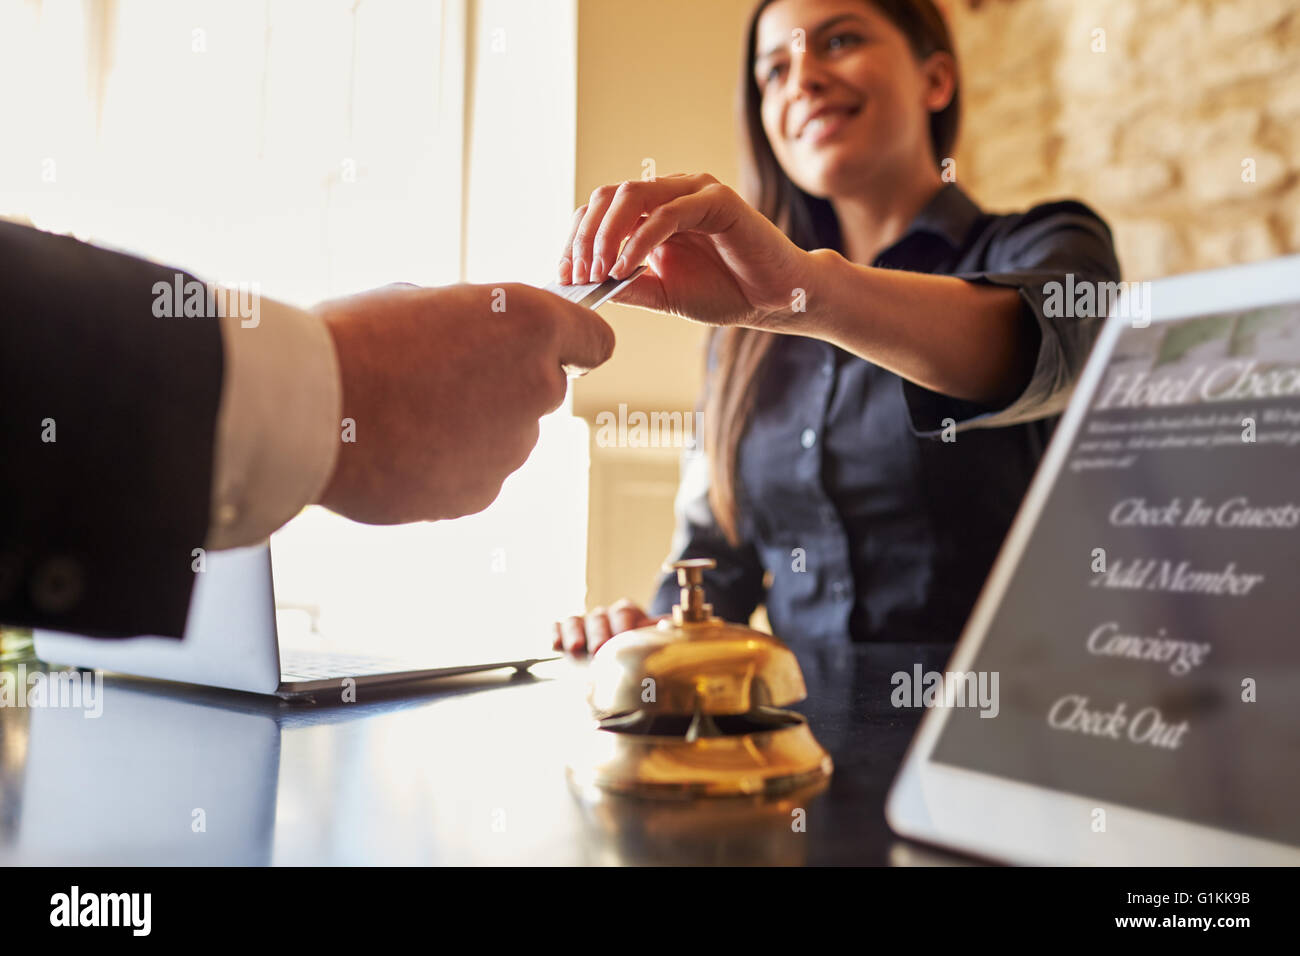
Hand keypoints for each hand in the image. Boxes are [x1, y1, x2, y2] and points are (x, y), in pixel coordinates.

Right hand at [314, 282, 613, 523]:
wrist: (308, 410)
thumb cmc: (355, 342)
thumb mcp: (423, 300)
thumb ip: (474, 323)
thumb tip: (476, 341)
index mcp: (531, 326)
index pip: (594, 340)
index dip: (572, 344)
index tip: (555, 349)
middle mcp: (537, 388)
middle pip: (542, 388)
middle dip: (504, 384)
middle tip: (439, 377)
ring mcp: (512, 448)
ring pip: (506, 435)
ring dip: (473, 427)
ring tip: (406, 415)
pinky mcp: (481, 494)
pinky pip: (475, 473)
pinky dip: (447, 465)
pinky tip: (400, 449)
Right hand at [553, 599, 666, 656]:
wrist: (620, 664)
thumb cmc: (638, 651)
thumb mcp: (651, 641)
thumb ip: (661, 634)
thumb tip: (676, 628)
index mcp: (627, 614)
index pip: (624, 612)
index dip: (623, 624)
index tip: (623, 637)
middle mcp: (604, 617)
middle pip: (599, 617)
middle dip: (599, 633)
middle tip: (598, 649)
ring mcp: (583, 625)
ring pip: (576, 621)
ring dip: (575, 633)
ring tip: (575, 648)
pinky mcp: (565, 635)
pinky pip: (557, 628)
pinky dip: (555, 633)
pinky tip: (555, 645)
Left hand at [558, 173, 812, 327]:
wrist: (776, 300)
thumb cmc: (726, 292)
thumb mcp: (663, 294)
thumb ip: (627, 286)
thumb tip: (583, 287)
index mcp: (654, 210)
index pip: (600, 210)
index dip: (576, 240)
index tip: (564, 277)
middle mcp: (670, 193)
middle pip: (607, 197)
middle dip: (584, 237)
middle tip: (577, 276)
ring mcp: (693, 192)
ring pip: (631, 196)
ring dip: (607, 234)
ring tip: (600, 271)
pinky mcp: (718, 200)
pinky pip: (667, 212)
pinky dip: (640, 239)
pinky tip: (626, 267)